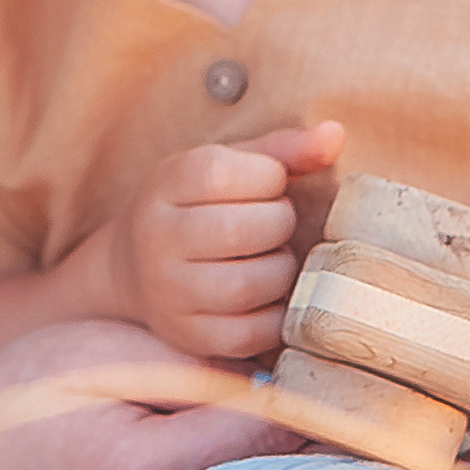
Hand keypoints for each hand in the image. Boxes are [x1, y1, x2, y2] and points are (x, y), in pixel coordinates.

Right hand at [110, 123, 344, 363]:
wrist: (134, 270)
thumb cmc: (198, 207)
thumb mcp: (228, 166)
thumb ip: (283, 150)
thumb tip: (335, 134)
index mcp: (165, 184)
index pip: (222, 174)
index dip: (268, 177)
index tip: (269, 183)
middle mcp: (157, 239)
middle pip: (242, 230)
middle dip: (279, 223)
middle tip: (274, 223)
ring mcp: (169, 292)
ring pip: (250, 284)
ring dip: (280, 269)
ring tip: (271, 257)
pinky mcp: (190, 335)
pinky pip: (252, 332)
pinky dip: (274, 314)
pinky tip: (266, 294)